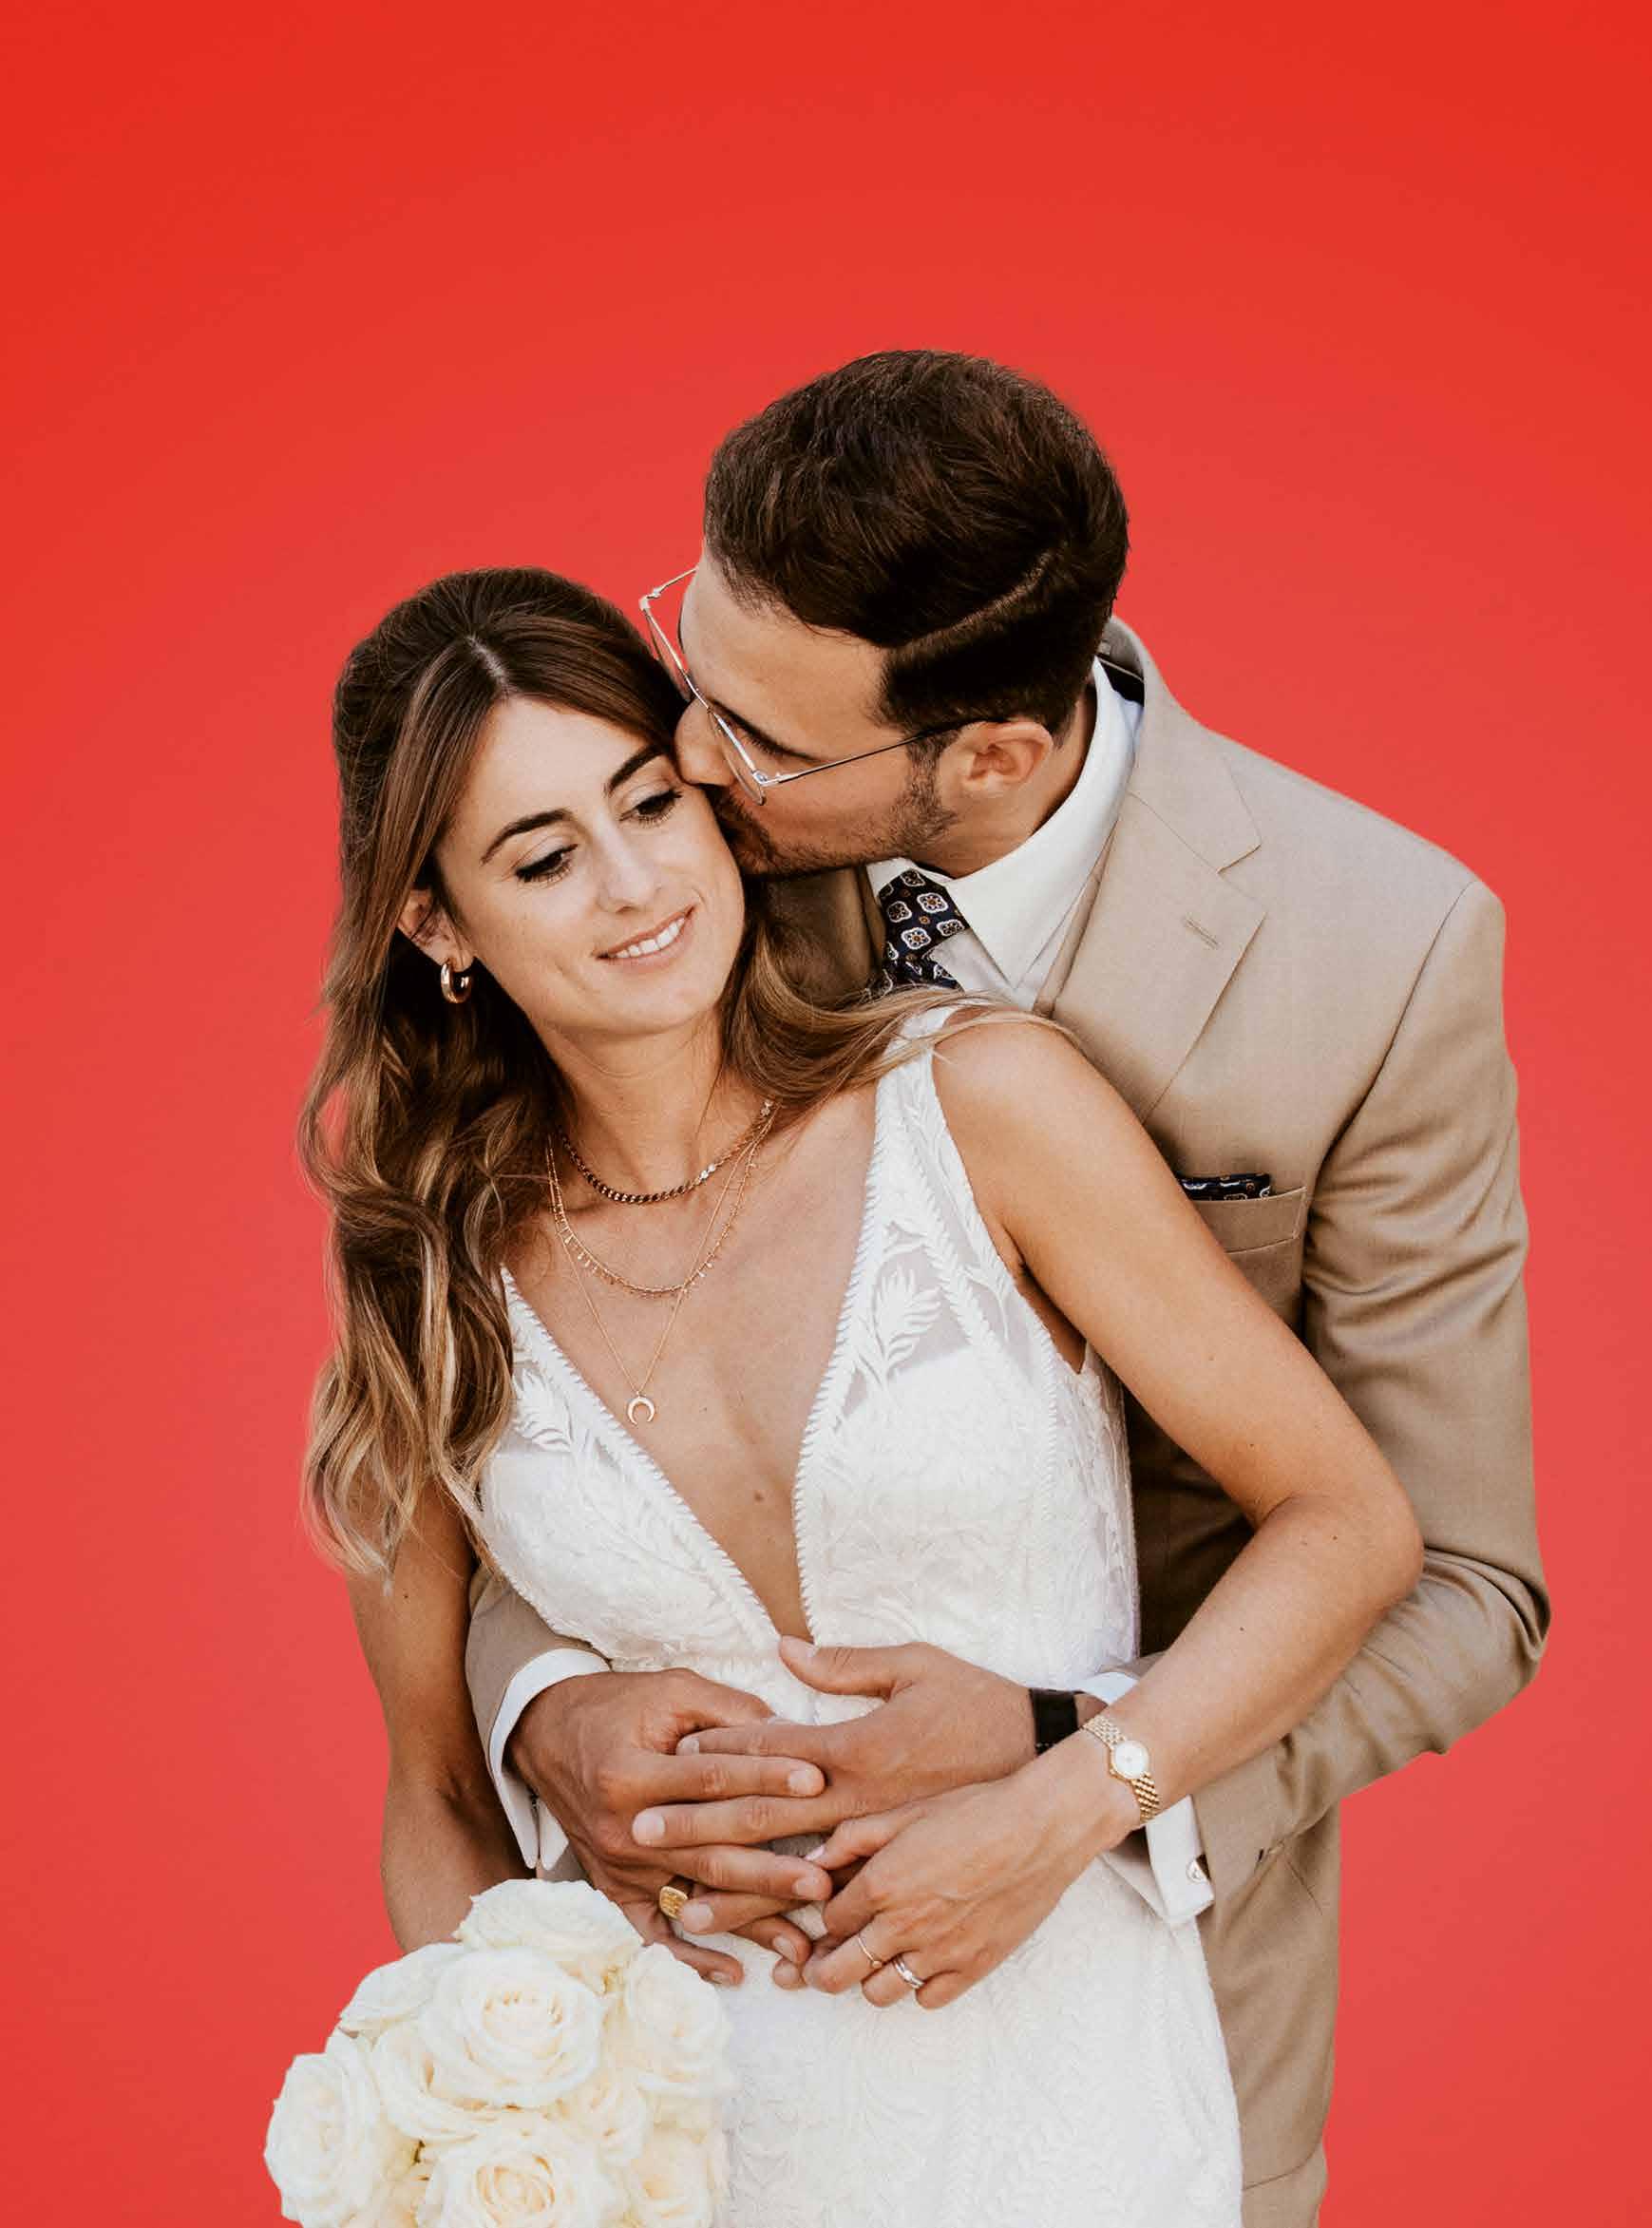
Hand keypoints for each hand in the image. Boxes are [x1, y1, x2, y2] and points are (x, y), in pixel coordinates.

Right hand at [507, 1669, 832, 1985]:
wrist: (547, 1735)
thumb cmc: (616, 1707)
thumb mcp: (669, 1691)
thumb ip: (727, 1710)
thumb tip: (790, 1732)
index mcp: (631, 1774)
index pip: (710, 1780)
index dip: (764, 1777)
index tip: (816, 1781)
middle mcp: (622, 1829)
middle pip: (708, 1852)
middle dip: (770, 1870)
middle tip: (823, 1881)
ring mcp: (618, 1867)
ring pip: (695, 1896)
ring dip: (749, 1921)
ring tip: (801, 1941)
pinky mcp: (614, 1888)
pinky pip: (652, 1934)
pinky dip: (690, 1957)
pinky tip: (734, 1972)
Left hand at [658, 1638, 1033, 1940]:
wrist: (1060, 1778)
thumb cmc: (987, 1709)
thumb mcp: (919, 1667)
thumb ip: (845, 1665)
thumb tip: (783, 1649)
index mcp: (860, 1756)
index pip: (767, 1761)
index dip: (711, 1763)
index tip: (662, 1771)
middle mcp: (866, 1816)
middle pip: (766, 1835)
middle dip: (701, 1842)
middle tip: (646, 1849)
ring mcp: (894, 1865)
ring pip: (800, 1899)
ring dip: (748, 1910)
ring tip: (695, 1920)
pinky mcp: (927, 1906)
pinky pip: (863, 1934)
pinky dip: (827, 1949)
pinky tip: (795, 1961)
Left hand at [801, 1744, 1137, 2009]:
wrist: (1042, 1828)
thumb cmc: (974, 1810)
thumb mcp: (906, 1811)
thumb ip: (853, 1837)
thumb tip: (813, 1861)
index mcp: (881, 1884)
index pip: (828, 1920)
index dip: (826, 1916)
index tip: (835, 1910)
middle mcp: (903, 1926)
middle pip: (837, 1974)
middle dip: (823, 1969)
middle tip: (824, 1962)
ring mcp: (939, 1952)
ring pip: (877, 1994)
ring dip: (870, 1978)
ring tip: (879, 1958)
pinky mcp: (973, 1968)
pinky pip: (928, 1999)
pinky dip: (919, 1985)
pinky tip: (924, 1959)